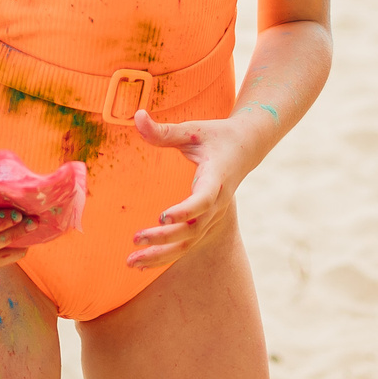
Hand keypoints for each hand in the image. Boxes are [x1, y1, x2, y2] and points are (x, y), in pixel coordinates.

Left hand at [126, 108, 265, 271]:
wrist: (246, 147)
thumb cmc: (216, 135)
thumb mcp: (192, 129)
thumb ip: (163, 129)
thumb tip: (136, 115)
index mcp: (216, 178)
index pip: (204, 200)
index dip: (185, 210)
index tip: (163, 216)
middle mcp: (217, 203)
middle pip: (193, 229)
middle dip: (165, 238)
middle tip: (136, 238)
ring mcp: (213, 216)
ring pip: (188, 243)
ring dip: (160, 255)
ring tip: (131, 261)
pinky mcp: (206, 223)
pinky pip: (185, 245)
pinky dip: (164, 256)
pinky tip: (140, 263)